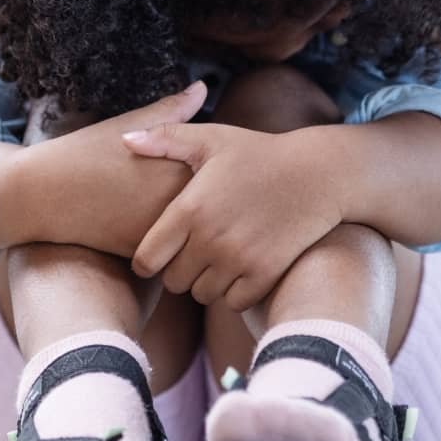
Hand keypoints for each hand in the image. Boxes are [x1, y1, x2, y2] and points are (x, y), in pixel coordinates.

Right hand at [31, 80, 207, 256]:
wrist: (43, 196)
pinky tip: (161, 227)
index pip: (222, 168)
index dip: (219, 164)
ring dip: (199, 221)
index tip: (211, 160)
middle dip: (215, 194)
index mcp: (179, 165)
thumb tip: (204, 86)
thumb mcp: (130, 124)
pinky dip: (177, 242)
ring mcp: (163, 231)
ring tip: (183, 208)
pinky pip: (177, 252)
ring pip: (199, 230)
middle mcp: (177, 200)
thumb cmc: (87, 152)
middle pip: (216, 201)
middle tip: (202, 187)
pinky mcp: (149, 255)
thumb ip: (172, 110)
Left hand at [122, 121, 344, 310]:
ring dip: (206, 282)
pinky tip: (242, 267)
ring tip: (219, 257)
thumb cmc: (258, 152)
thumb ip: (165, 139)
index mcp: (190, 208)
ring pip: (202, 294)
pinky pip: (233, 302)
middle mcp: (210, 238)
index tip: (161, 251)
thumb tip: (124, 140)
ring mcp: (238, 259)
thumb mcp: (211, 139)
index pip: (146, 261)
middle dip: (179, 269)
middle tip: (195, 251)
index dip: (149, 260)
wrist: (317, 173)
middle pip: (173, 282)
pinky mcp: (264, 274)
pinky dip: (234, 291)